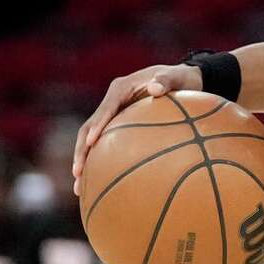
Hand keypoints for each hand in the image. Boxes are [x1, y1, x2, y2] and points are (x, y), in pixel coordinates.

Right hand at [73, 63, 203, 193]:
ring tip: (79, 186)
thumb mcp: (177, 77)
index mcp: (120, 88)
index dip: (97, 126)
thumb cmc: (181, 78)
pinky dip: (100, 161)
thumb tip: (156, 88)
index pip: (105, 109)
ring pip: (92, 140)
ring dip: (85, 161)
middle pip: (89, 128)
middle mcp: (112, 102)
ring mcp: (114, 115)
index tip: (91, 143)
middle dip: (82, 150)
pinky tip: (99, 183)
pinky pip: (107, 144)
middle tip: (78, 172)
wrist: (185, 80)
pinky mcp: (119, 125)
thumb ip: (166, 81)